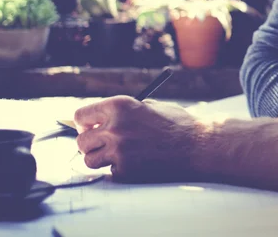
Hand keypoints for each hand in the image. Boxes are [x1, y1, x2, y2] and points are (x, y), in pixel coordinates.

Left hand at [74, 96, 203, 181]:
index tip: (88, 126)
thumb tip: (97, 119)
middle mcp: (115, 128)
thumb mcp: (147, 105)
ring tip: (116, 153)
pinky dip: (119, 169)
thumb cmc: (174, 122)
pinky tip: (135, 161)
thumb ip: (121, 111)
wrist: (196, 145)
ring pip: (89, 160)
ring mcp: (119, 151)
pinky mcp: (126, 171)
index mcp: (119, 105)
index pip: (81, 115)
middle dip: (89, 141)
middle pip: (81, 140)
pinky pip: (110, 172)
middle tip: (100, 142)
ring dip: (99, 158)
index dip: (83, 122)